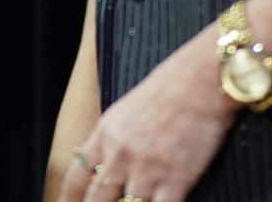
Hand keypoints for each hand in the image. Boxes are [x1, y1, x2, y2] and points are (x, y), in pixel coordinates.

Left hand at [61, 31, 238, 201]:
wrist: (201, 81)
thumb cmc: (170, 87)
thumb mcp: (127, 108)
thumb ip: (114, 137)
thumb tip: (109, 160)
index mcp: (105, 134)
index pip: (77, 175)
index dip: (70, 196)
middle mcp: (119, 155)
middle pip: (97, 198)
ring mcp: (146, 170)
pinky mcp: (175, 181)